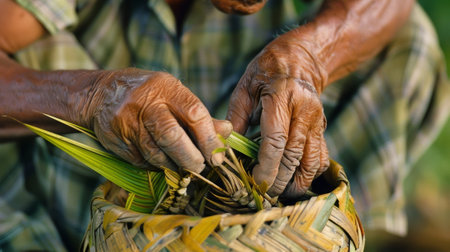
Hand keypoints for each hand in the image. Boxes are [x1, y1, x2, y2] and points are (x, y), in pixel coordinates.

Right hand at [79, 68, 231, 172]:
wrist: (102, 94)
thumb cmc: (149, 95)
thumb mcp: (174, 94)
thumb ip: (200, 115)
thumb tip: (227, 132)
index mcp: (166, 88)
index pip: (195, 114)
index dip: (209, 138)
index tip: (217, 155)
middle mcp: (145, 103)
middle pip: (173, 137)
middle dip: (191, 158)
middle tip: (201, 166)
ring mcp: (127, 122)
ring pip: (157, 154)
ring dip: (175, 166)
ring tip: (183, 166)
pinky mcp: (116, 140)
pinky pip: (142, 161)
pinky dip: (156, 165)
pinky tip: (161, 160)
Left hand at [227, 36, 328, 198]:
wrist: (300, 60)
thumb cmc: (266, 72)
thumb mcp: (245, 88)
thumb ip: (236, 118)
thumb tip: (225, 148)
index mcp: (281, 97)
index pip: (276, 140)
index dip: (266, 166)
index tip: (255, 182)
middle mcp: (304, 111)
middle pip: (293, 156)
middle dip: (278, 180)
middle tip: (263, 194)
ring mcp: (317, 121)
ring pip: (312, 162)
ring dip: (297, 183)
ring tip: (280, 193)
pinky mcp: (323, 128)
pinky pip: (321, 158)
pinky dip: (309, 174)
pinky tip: (295, 181)